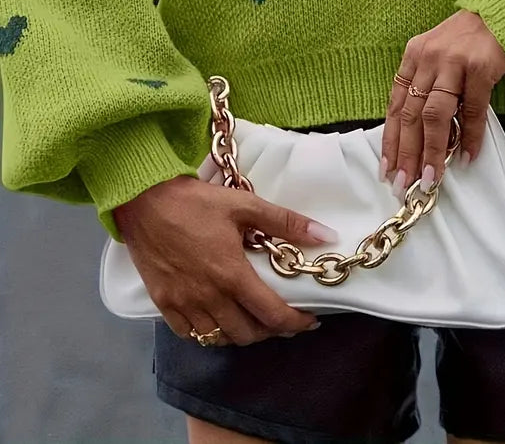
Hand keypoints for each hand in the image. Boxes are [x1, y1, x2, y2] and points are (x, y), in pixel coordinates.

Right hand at [112, 175, 337, 345]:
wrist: (144, 200)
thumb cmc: (195, 201)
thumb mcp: (244, 205)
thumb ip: (286, 222)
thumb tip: (326, 235)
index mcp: (231, 275)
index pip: (272, 315)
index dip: (295, 323)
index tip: (309, 321)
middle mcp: (208, 297)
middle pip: (247, 334)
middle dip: (270, 330)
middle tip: (281, 317)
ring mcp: (183, 304)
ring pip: (219, 338)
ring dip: (242, 334)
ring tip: (253, 319)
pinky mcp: (163, 303)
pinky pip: (191, 334)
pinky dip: (210, 334)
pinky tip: (219, 320)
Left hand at [380, 9, 504, 195]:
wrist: (500, 12)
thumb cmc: (467, 39)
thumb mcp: (436, 55)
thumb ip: (425, 86)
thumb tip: (417, 134)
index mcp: (413, 56)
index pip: (395, 104)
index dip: (390, 139)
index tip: (387, 167)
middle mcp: (429, 59)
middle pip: (411, 114)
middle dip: (407, 152)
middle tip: (405, 181)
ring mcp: (454, 63)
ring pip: (436, 115)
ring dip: (433, 150)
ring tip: (432, 177)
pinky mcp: (480, 69)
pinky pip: (472, 110)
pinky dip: (469, 136)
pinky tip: (467, 156)